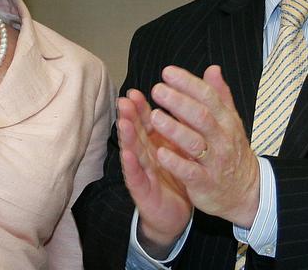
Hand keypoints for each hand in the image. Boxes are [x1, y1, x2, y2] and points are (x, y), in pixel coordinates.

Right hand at [118, 89, 191, 254]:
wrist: (176, 214)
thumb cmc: (177, 177)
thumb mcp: (182, 149)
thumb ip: (181, 124)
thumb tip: (184, 98)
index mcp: (156, 144)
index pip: (146, 122)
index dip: (140, 107)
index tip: (136, 92)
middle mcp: (146, 155)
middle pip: (137, 133)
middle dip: (130, 116)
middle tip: (124, 101)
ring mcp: (143, 173)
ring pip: (134, 152)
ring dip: (127, 137)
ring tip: (123, 122)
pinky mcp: (143, 192)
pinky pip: (137, 178)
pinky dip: (132, 166)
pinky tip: (127, 155)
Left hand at [148, 65, 259, 227]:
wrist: (247, 192)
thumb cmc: (232, 151)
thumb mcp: (230, 122)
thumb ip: (219, 96)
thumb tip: (212, 69)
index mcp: (226, 121)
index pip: (208, 97)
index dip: (188, 83)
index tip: (167, 72)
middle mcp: (221, 139)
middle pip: (201, 116)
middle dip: (178, 102)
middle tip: (157, 90)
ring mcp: (214, 162)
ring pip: (194, 143)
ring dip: (173, 129)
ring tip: (154, 116)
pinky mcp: (205, 183)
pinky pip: (190, 171)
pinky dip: (175, 162)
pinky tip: (160, 152)